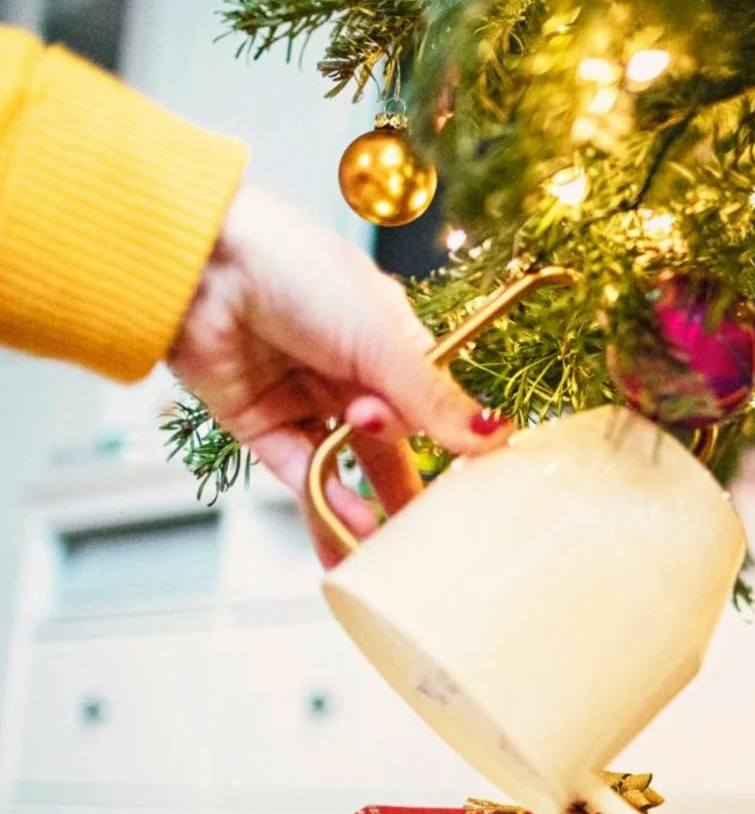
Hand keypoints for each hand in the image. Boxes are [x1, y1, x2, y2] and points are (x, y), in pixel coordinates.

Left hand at [168, 187, 509, 564]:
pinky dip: (324, 501)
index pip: (431, 406)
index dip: (451, 445)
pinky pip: (298, 472)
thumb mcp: (382, 340)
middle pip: (390, 445)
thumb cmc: (298, 271)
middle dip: (410, 489)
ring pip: (345, 465)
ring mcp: (303, 397)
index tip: (477, 485)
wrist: (200, 263)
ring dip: (367, 505)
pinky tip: (352, 528)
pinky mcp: (257, 421)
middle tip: (437, 536)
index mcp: (388, 341)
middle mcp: (348, 371)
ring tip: (390, 550)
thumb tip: (494, 436)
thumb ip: (433, 400)